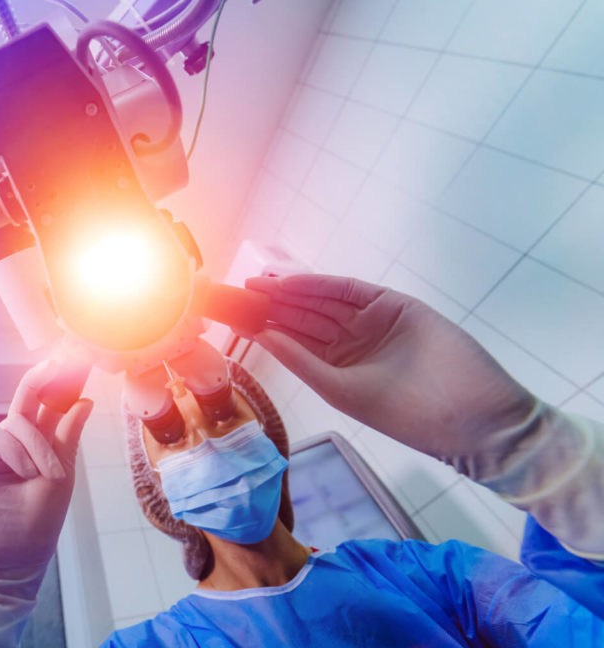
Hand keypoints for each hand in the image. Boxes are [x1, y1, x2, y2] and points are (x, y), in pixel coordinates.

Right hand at [0, 360, 93, 585]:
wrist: (14, 555)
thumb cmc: (39, 520)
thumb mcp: (62, 473)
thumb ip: (67, 436)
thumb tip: (83, 401)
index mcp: (40, 443)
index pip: (50, 405)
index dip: (62, 383)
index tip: (77, 359)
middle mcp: (16, 440)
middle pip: (29, 397)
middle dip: (45, 378)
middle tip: (62, 360)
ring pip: (17, 422)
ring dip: (36, 448)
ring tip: (42, 476)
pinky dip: (15, 453)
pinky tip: (22, 473)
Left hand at [245, 274, 535, 464]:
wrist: (469, 414)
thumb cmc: (406, 414)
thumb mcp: (341, 390)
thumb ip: (302, 361)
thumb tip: (262, 338)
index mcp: (337, 367)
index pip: (292, 341)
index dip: (261, 328)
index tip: (229, 317)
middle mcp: (351, 342)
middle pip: (300, 317)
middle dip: (268, 305)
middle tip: (233, 293)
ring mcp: (371, 321)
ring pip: (320, 301)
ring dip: (288, 292)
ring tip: (253, 285)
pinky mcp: (392, 304)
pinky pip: (349, 291)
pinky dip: (319, 285)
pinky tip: (289, 284)